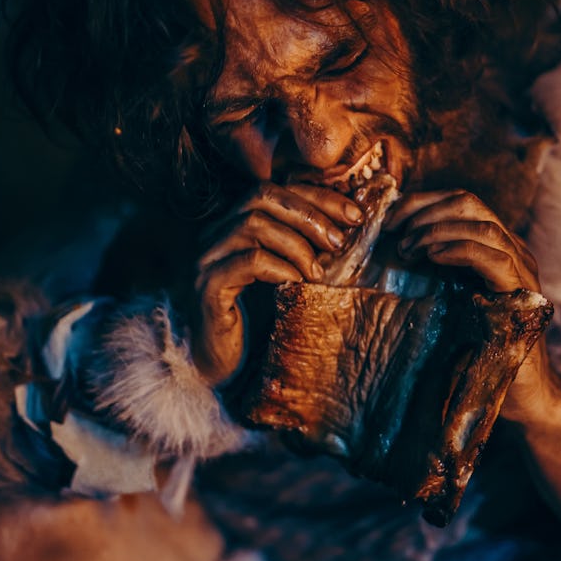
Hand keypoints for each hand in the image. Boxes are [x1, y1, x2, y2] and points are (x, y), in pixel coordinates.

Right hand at [195, 182, 362, 382]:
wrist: (226, 370)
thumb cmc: (260, 322)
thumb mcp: (289, 276)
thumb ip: (306, 248)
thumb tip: (349, 225)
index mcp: (233, 225)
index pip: (275, 190)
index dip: (317, 197)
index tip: (354, 215)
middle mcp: (214, 234)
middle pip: (261, 196)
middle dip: (309, 214)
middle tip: (339, 241)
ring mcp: (206, 258)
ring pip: (254, 224)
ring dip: (297, 244)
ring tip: (319, 271)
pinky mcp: (207, 285)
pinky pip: (248, 261)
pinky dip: (281, 268)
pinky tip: (297, 285)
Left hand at [385, 188, 548, 419]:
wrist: (518, 395)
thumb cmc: (476, 351)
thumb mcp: (447, 301)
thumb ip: (432, 271)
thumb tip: (389, 247)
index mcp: (495, 247)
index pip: (461, 202)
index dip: (422, 202)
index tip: (389, 219)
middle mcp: (514, 252)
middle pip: (470, 204)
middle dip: (424, 210)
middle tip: (394, 233)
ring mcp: (523, 272)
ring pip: (483, 225)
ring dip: (436, 230)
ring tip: (408, 249)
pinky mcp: (524, 297)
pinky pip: (494, 258)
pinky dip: (459, 250)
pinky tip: (432, 258)